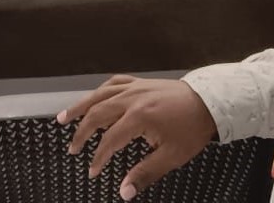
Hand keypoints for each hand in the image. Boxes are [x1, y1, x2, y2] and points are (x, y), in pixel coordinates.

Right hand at [58, 75, 216, 199]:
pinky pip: (113, 83)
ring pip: (100, 94)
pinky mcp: (140, 82)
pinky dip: (100, 91)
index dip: (98, 158)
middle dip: (82, 133)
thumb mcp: (172, 156)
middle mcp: (133, 98)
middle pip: (97, 114)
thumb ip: (145, 173)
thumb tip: (124, 192)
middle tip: (72, 149)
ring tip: (63, 118)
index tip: (93, 172)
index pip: (109, 140)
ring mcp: (135, 87)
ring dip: (80, 106)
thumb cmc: (192, 129)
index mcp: (140, 117)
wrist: (210, 102)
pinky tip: (93, 98)